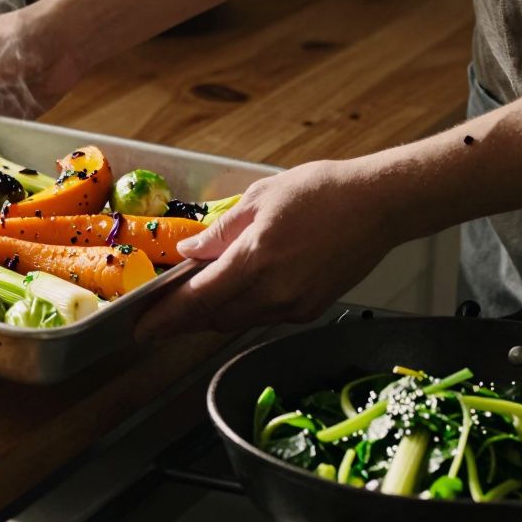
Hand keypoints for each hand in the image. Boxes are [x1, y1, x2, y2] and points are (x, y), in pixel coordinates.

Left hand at [133, 159, 402, 337]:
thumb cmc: (321, 192)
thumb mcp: (258, 198)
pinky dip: (243, 308)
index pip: (198, 300)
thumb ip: (219, 233)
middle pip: (214, 318)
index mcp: (256, 260)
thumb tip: (188, 253)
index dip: (166, 318)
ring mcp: (295, 305)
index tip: (142, 329)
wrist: (380, 204)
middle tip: (159, 315)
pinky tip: (235, 292)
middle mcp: (275, 292)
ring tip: (191, 301)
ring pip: (238, 320)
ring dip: (212, 314)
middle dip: (184, 319)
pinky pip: (264, 316)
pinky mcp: (311, 310)